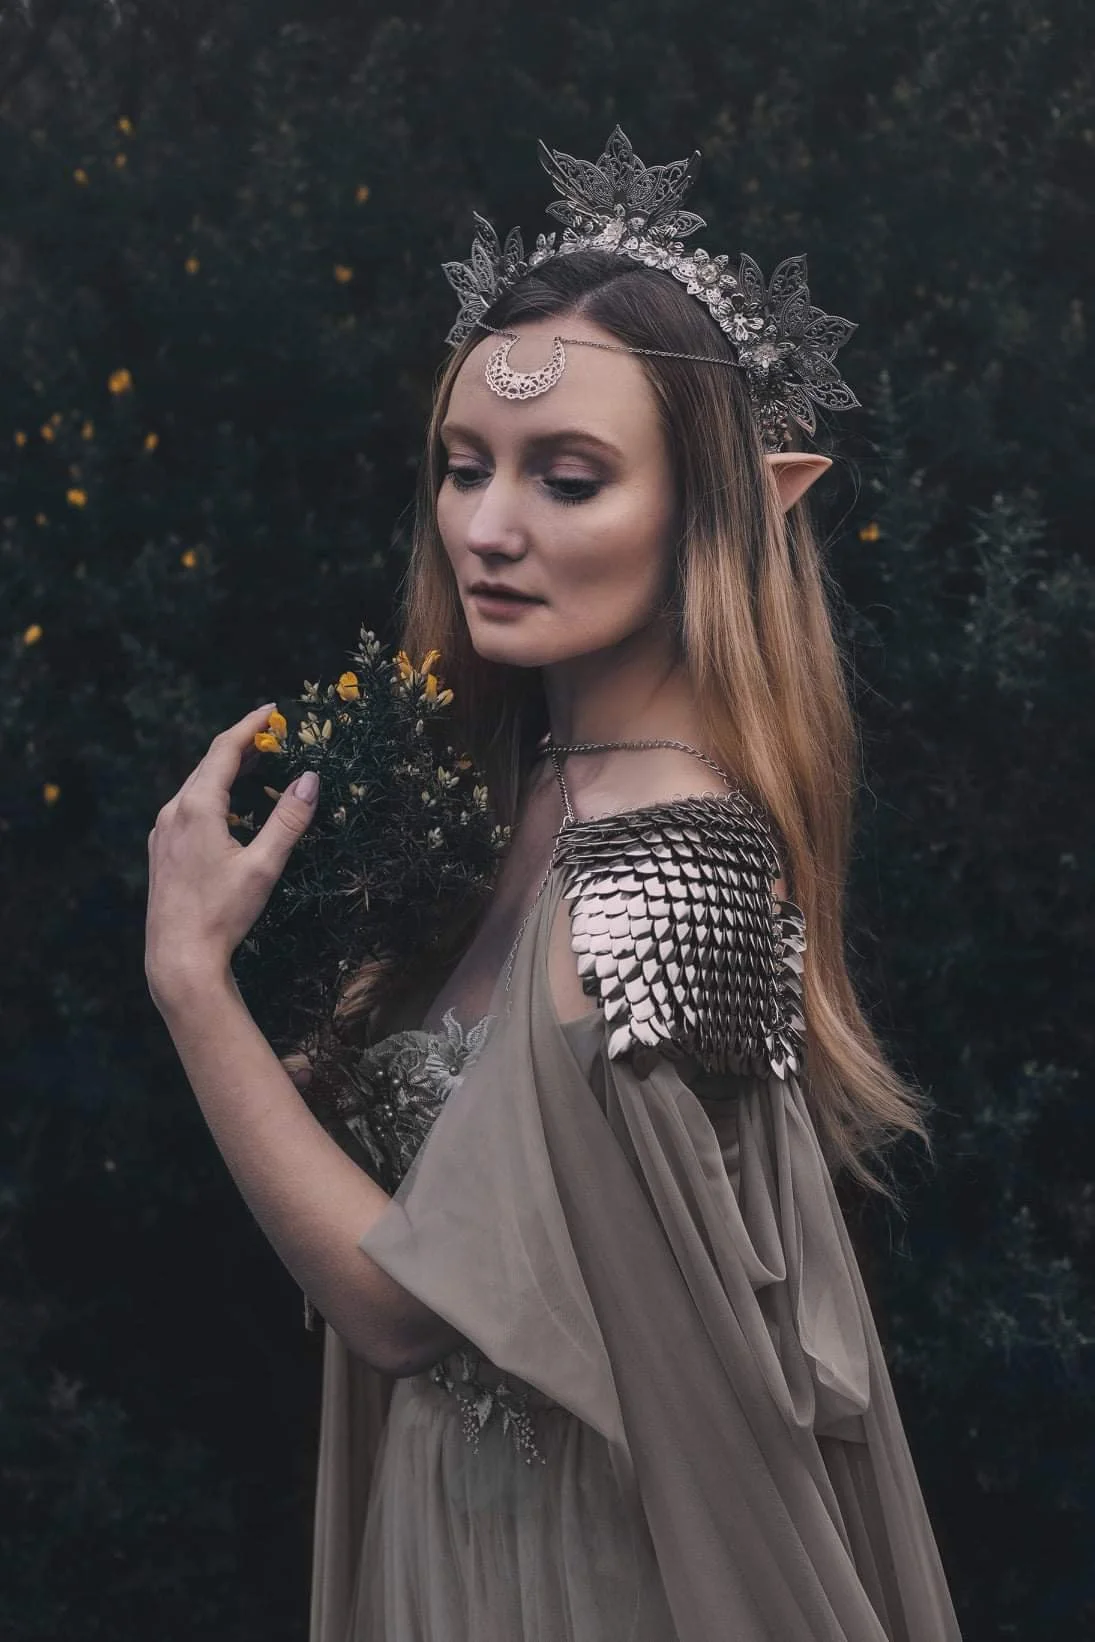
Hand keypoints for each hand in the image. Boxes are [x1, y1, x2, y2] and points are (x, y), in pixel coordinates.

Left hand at [145, 703, 318, 1010]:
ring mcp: (163, 832)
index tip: (273, 709)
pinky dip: (213, 793)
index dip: (250, 725)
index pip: (225, 750)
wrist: (178, 957)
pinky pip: (187, 807)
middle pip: (208, 764)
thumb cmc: (223, 913)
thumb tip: (311, 779)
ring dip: (226, 769)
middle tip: (272, 734)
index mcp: (197, 808)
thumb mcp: (264, 866)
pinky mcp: (162, 850)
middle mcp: (173, 812)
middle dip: (241, 745)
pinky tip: (229, 807)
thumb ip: (289, 821)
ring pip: (196, 786)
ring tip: (256, 763)